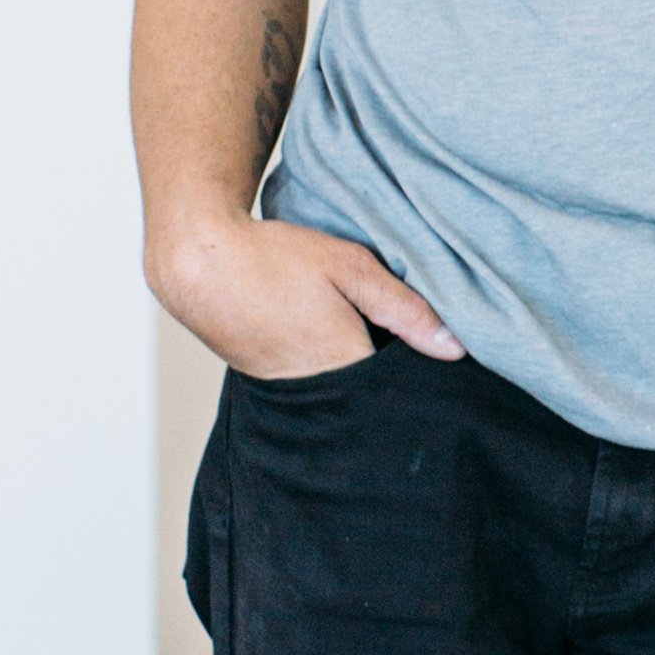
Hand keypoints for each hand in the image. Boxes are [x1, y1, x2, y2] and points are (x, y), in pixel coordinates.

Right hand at [149, 208, 464, 381]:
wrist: (198, 262)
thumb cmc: (275, 258)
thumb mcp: (351, 268)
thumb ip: (404, 308)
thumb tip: (455, 348)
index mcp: (344, 364)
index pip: (398, 389)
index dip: (417, 374)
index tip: (432, 358)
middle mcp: (315, 389)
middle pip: (369, 396)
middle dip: (386, 377)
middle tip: (393, 343)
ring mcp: (286, 390)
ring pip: (339, 392)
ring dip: (353, 371)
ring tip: (356, 335)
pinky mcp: (265, 382)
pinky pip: (310, 386)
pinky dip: (324, 367)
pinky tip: (324, 335)